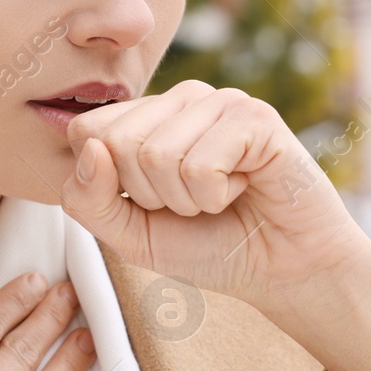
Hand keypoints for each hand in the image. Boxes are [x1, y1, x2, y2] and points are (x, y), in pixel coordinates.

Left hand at [58, 79, 370, 321]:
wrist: (284, 270)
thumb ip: (89, 200)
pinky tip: (243, 188)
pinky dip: (216, 197)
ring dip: (187, 201)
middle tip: (191, 203)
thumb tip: (89, 149)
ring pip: (156, 156)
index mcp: (146, 118)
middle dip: (149, 196)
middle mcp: (180, 100)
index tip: (150, 203)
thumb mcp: (131, 236)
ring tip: (220, 197)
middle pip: (115, 142)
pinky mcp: (254, 117)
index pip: (86, 130)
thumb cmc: (210, 246)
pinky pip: (199, 167)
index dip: (109, 185)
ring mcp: (218, 102)